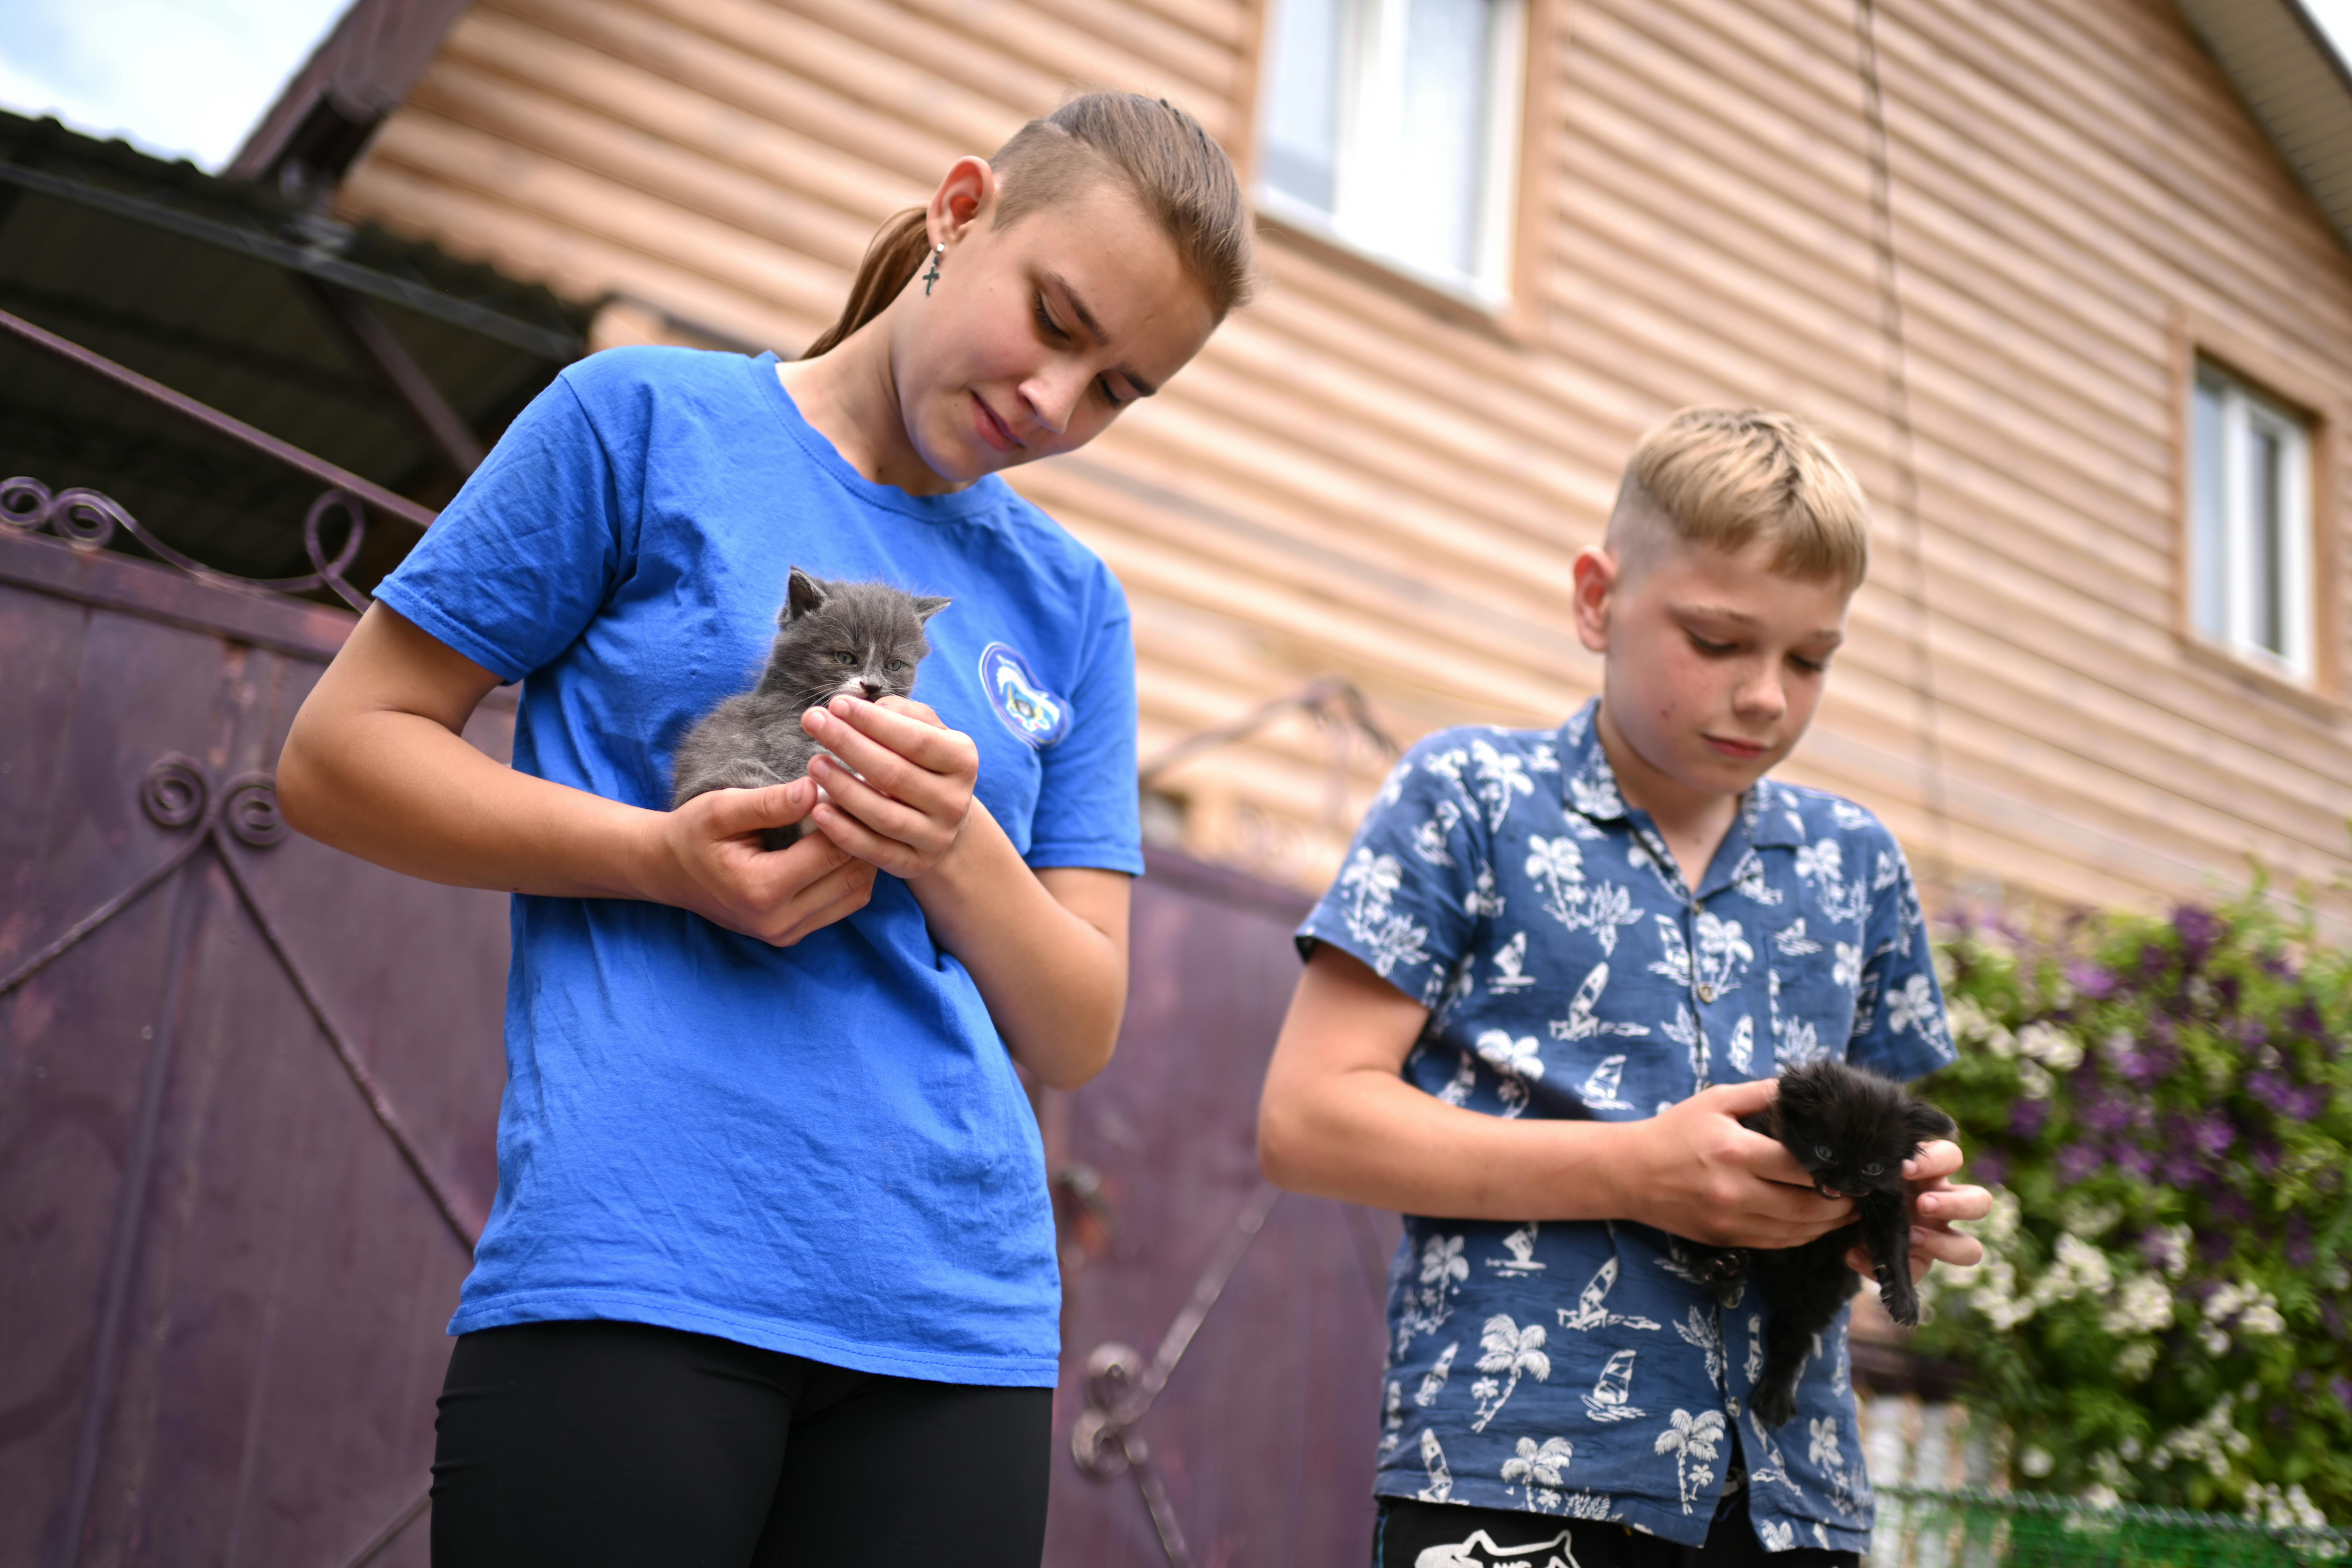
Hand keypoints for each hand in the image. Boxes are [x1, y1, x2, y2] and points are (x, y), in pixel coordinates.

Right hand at [649, 776, 876, 944]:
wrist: (668, 872)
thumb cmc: (692, 835)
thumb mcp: (720, 809)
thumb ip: (768, 803)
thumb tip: (815, 789)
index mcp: (761, 889)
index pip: (831, 852)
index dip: (849, 816)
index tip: (854, 785)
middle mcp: (779, 921)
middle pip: (850, 875)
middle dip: (863, 836)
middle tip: (867, 799)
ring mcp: (788, 933)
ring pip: (856, 893)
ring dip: (865, 857)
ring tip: (860, 820)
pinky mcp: (794, 934)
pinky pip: (844, 904)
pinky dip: (853, 875)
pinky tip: (847, 845)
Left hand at [800, 695, 978, 878]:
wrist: (940, 819)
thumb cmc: (921, 763)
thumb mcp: (924, 731)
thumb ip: (901, 713)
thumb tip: (868, 708)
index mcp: (962, 760)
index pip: (914, 739)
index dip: (873, 721)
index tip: (835, 704)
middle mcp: (955, 800)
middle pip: (894, 774)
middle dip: (848, 744)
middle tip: (812, 722)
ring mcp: (936, 836)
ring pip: (884, 814)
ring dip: (843, 788)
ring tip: (813, 763)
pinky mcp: (914, 864)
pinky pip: (874, 850)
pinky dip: (844, 832)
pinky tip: (818, 811)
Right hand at [1621, 1079, 1854, 1247]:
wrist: (1629, 1173)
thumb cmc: (1674, 1131)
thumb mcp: (1715, 1100)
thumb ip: (1761, 1093)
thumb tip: (1803, 1087)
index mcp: (1735, 1152)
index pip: (1800, 1166)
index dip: (1835, 1168)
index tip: (1856, 1163)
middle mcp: (1735, 1191)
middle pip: (1806, 1206)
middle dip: (1842, 1202)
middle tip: (1863, 1191)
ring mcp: (1730, 1221)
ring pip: (1796, 1231)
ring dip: (1829, 1223)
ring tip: (1849, 1209)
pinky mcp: (1726, 1239)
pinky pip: (1777, 1243)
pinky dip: (1803, 1235)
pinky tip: (1817, 1222)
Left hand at [1844, 1139, 1992, 1281]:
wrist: (1849, 1210)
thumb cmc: (1869, 1181)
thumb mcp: (1874, 1172)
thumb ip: (1879, 1169)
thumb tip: (1867, 1172)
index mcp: (1933, 1174)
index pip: (1951, 1158)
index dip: (1935, 1161)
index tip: (1904, 1168)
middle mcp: (1944, 1204)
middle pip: (1981, 1202)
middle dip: (1955, 1204)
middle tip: (1923, 1204)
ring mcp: (1937, 1236)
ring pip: (1971, 1248)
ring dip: (1943, 1244)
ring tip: (1912, 1236)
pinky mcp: (1919, 1261)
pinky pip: (1919, 1271)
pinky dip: (1892, 1266)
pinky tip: (1858, 1255)